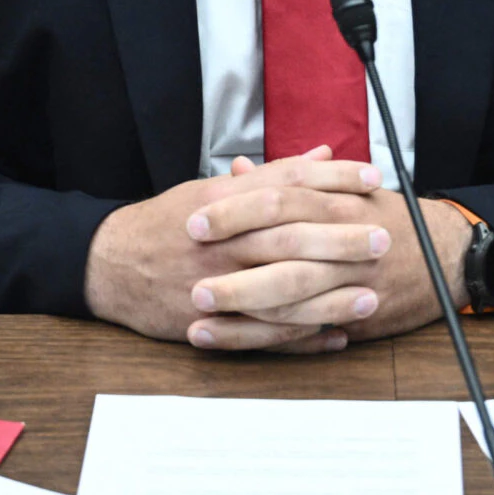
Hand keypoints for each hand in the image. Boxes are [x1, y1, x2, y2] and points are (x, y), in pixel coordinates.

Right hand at [85, 147, 389, 351]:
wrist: (111, 263)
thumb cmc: (169, 222)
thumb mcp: (214, 187)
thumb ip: (271, 174)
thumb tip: (321, 155)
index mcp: (225, 200)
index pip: (287, 183)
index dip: (333, 179)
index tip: (373, 179)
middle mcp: (223, 240)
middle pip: (289, 236)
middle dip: (339, 238)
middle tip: (382, 238)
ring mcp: (217, 283)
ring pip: (280, 291)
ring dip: (328, 298)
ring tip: (369, 297)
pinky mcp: (212, 322)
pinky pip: (262, 335)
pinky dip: (300, 340)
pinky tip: (334, 337)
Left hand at [186, 159, 471, 349]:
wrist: (446, 256)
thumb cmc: (386, 219)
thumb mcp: (342, 190)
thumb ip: (290, 178)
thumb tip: (239, 170)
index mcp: (337, 201)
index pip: (279, 200)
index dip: (235, 211)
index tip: (195, 220)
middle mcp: (345, 239)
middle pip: (281, 249)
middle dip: (232, 262)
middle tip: (189, 268)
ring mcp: (350, 281)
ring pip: (291, 295)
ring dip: (240, 305)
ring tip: (195, 310)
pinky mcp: (353, 316)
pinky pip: (301, 331)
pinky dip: (261, 337)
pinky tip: (224, 339)